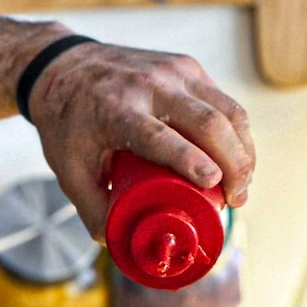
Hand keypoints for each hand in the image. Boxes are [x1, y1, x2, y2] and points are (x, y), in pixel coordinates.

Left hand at [28, 41, 254, 241]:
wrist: (63, 66)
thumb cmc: (67, 121)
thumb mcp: (67, 167)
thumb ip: (90, 208)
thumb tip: (114, 241)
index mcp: (117, 109)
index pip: (161, 136)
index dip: (191, 160)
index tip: (214, 184)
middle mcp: (150, 85)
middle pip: (209, 122)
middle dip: (234, 164)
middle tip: (236, 199)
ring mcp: (173, 71)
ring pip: (227, 109)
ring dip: (244, 150)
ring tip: (242, 185)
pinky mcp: (187, 66)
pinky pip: (224, 100)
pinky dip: (237, 132)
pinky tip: (237, 157)